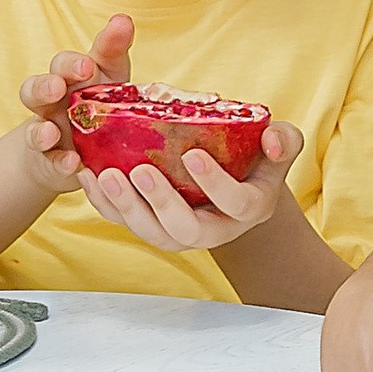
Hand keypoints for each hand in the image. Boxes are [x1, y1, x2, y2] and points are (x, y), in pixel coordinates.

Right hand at [9, 12, 136, 198]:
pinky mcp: (51, 159)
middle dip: (47, 85)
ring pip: (34, 126)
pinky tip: (72, 163)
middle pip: (38, 87)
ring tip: (51, 131)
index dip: (74, 62)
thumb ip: (114, 49)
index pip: (65, 63)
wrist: (80, 151)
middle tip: (62, 84)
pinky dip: (59, 162)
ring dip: (41, 129)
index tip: (91, 61)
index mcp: (71, 78)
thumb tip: (123, 18)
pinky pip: (49, 160)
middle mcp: (54, 100)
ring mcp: (48, 129)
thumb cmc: (100, 105)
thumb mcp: (112, 78)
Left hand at [77, 117, 304, 254]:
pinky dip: (103, 202)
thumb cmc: (256, 159)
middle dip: (161, 203)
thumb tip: (272, 138)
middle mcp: (213, 229)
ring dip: (125, 207)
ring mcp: (178, 232)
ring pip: (150, 233)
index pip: (236, 203)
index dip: (215, 184)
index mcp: (248, 209)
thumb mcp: (279, 147)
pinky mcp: (151, 225)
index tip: (194, 154)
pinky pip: (123, 222)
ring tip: (106, 175)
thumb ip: (284, 140)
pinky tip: (88, 174)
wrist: (235, 180)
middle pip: (186, 231)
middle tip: (140, 171)